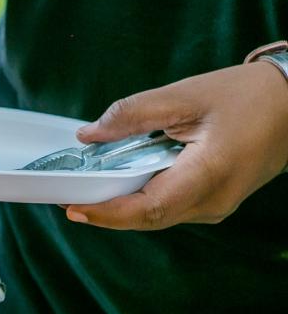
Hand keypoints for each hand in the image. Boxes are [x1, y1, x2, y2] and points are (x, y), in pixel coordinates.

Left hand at [68, 63, 287, 229]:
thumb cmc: (249, 96)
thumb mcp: (185, 96)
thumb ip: (132, 115)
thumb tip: (87, 135)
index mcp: (210, 175)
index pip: (148, 209)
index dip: (107, 213)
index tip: (72, 207)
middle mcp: (214, 201)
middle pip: (147, 217)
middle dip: (106, 210)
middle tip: (66, 196)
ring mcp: (217, 206)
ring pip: (157, 214)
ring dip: (122, 203)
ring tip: (87, 187)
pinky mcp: (216, 201)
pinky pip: (170, 206)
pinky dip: (143, 196)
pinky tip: (123, 180)